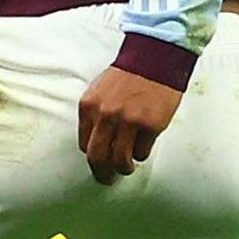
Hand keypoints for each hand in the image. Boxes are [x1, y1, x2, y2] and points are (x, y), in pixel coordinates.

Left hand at [76, 66, 181, 182]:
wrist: (154, 59)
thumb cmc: (127, 75)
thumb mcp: (99, 91)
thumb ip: (95, 115)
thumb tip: (95, 142)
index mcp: (89, 107)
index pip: (84, 144)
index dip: (92, 155)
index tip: (97, 162)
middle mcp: (105, 116)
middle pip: (97, 157)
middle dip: (101, 173)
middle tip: (106, 179)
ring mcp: (128, 122)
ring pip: (120, 160)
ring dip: (123, 168)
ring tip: (127, 168)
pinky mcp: (149, 126)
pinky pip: (141, 152)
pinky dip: (141, 153)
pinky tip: (143, 145)